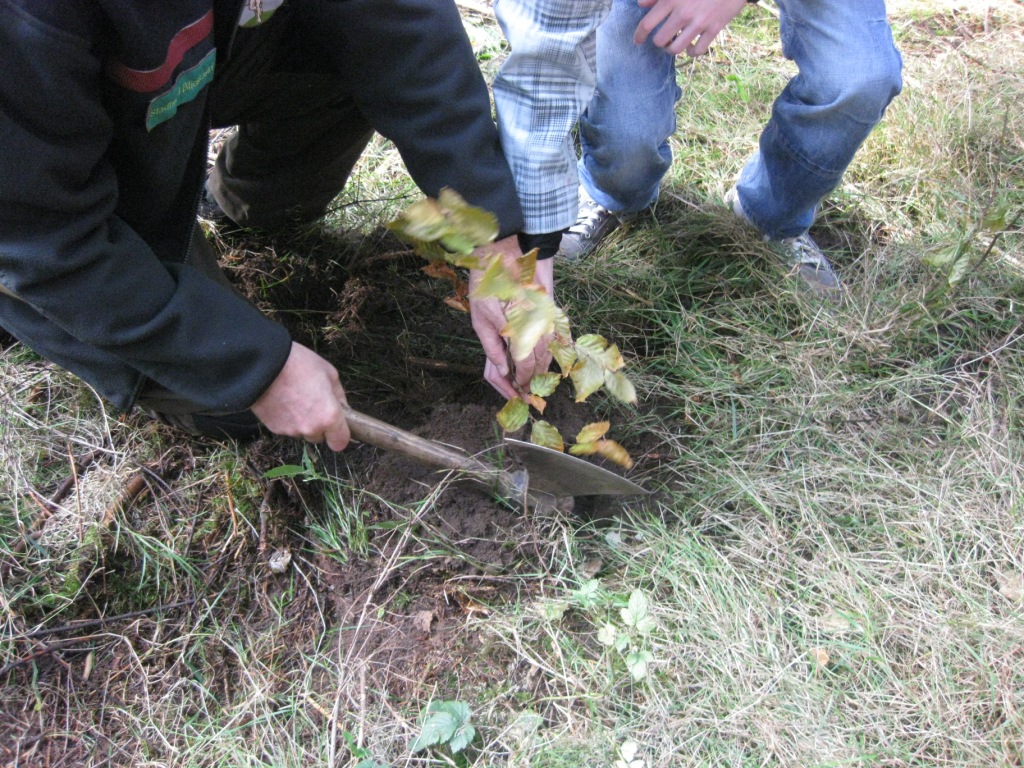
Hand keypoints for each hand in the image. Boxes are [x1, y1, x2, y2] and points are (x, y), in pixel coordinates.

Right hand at [250, 341, 350, 450]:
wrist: (263, 364)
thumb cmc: (300, 364)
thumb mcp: (329, 373)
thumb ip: (339, 396)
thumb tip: (343, 408)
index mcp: (329, 416)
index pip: (340, 443)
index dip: (339, 435)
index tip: (337, 426)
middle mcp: (311, 428)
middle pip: (319, 437)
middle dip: (319, 425)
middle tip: (314, 404)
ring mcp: (291, 430)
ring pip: (302, 432)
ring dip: (302, 422)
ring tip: (295, 399)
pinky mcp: (274, 429)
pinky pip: (286, 428)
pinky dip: (287, 419)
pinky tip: (283, 401)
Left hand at [469, 236, 555, 399]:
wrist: (507, 247)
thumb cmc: (486, 282)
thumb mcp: (479, 317)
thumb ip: (492, 347)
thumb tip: (503, 369)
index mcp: (518, 331)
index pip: (526, 366)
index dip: (523, 382)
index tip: (520, 391)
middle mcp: (538, 327)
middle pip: (541, 361)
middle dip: (534, 378)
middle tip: (527, 389)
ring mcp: (548, 317)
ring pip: (551, 350)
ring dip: (543, 365)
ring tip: (535, 376)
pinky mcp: (553, 308)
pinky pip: (557, 335)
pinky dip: (552, 349)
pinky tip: (546, 355)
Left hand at [634, 0, 746, 56]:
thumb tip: (641, 4)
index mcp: (671, 0)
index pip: (647, 24)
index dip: (639, 35)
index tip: (638, 40)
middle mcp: (683, 14)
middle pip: (660, 40)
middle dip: (659, 42)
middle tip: (662, 38)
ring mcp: (699, 23)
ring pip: (676, 49)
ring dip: (673, 49)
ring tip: (674, 44)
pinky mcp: (714, 28)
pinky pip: (698, 50)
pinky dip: (691, 52)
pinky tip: (690, 47)